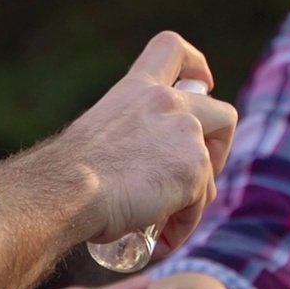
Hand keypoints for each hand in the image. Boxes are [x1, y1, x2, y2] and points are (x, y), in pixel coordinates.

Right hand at [63, 31, 237, 256]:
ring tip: (160, 222)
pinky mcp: (196, 169)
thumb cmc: (67, 175)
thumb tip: (137, 172)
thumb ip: (128, 140)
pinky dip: (182, 225)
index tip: (203, 82)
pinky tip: (158, 239)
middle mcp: (167, 103)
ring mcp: (186, 134)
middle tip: (195, 175)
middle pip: (222, 114)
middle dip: (218, 147)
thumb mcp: (99, 138)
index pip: (173, 49)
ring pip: (212, 170)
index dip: (197, 66)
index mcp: (137, 90)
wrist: (67, 190)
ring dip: (194, 198)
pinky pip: (200, 204)